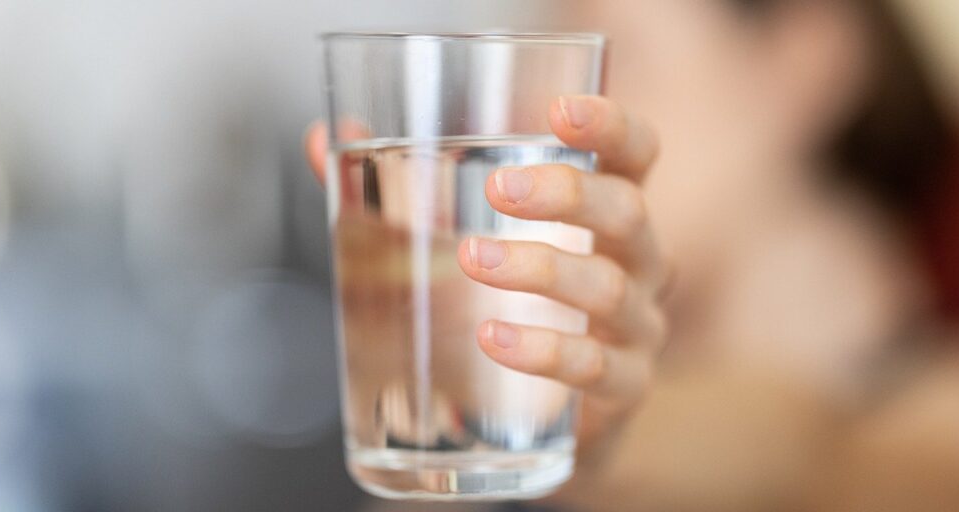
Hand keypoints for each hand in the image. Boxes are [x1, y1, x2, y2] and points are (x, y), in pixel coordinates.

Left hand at [305, 95, 668, 475]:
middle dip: (565, 194)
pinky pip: (595, 367)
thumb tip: (322, 139)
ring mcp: (636, 327)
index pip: (636, 153)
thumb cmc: (507, 305)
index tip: (558, 111)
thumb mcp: (460, 238)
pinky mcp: (622, 388)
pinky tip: (494, 337)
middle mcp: (636, 262)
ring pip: (607, 287)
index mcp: (605, 212)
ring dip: (539, 269)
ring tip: (473, 260)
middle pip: (627, 211)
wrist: (540, 418)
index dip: (610, 125)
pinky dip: (543, 350)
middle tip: (498, 190)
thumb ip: (396, 188)